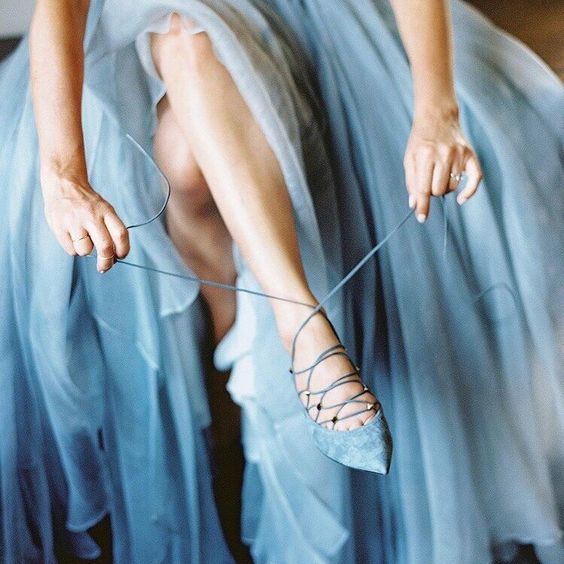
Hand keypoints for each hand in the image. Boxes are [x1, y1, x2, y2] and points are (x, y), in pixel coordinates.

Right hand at [41, 174, 129, 271]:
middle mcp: (91, 216)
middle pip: (105, 247)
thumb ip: (111, 229)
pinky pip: (71, 250)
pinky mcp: (59, 227)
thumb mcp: (104, 209)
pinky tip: (71, 236)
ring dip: (86, 251)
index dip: (123, 250)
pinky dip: (73, 248)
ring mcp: (74, 222)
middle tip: (104, 267)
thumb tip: (114, 257)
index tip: (120, 256)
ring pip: (85, 251)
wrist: (63, 185)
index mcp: (106, 211)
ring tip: (82, 239)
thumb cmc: (87, 204)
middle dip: (106, 262)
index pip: (121, 234)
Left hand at [404, 105, 482, 221]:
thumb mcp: (409, 159)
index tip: (422, 218)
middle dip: (431, 192)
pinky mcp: (470, 154)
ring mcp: (459, 154)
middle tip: (428, 182)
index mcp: (425, 156)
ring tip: (439, 177)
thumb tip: (414, 204)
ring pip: (452, 187)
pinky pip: (476, 178)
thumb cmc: (420, 141)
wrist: (437, 116)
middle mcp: (443, 155)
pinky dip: (469, 192)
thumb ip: (411, 182)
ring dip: (445, 188)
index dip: (422, 206)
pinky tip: (461, 199)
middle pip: (438, 190)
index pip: (423, 189)